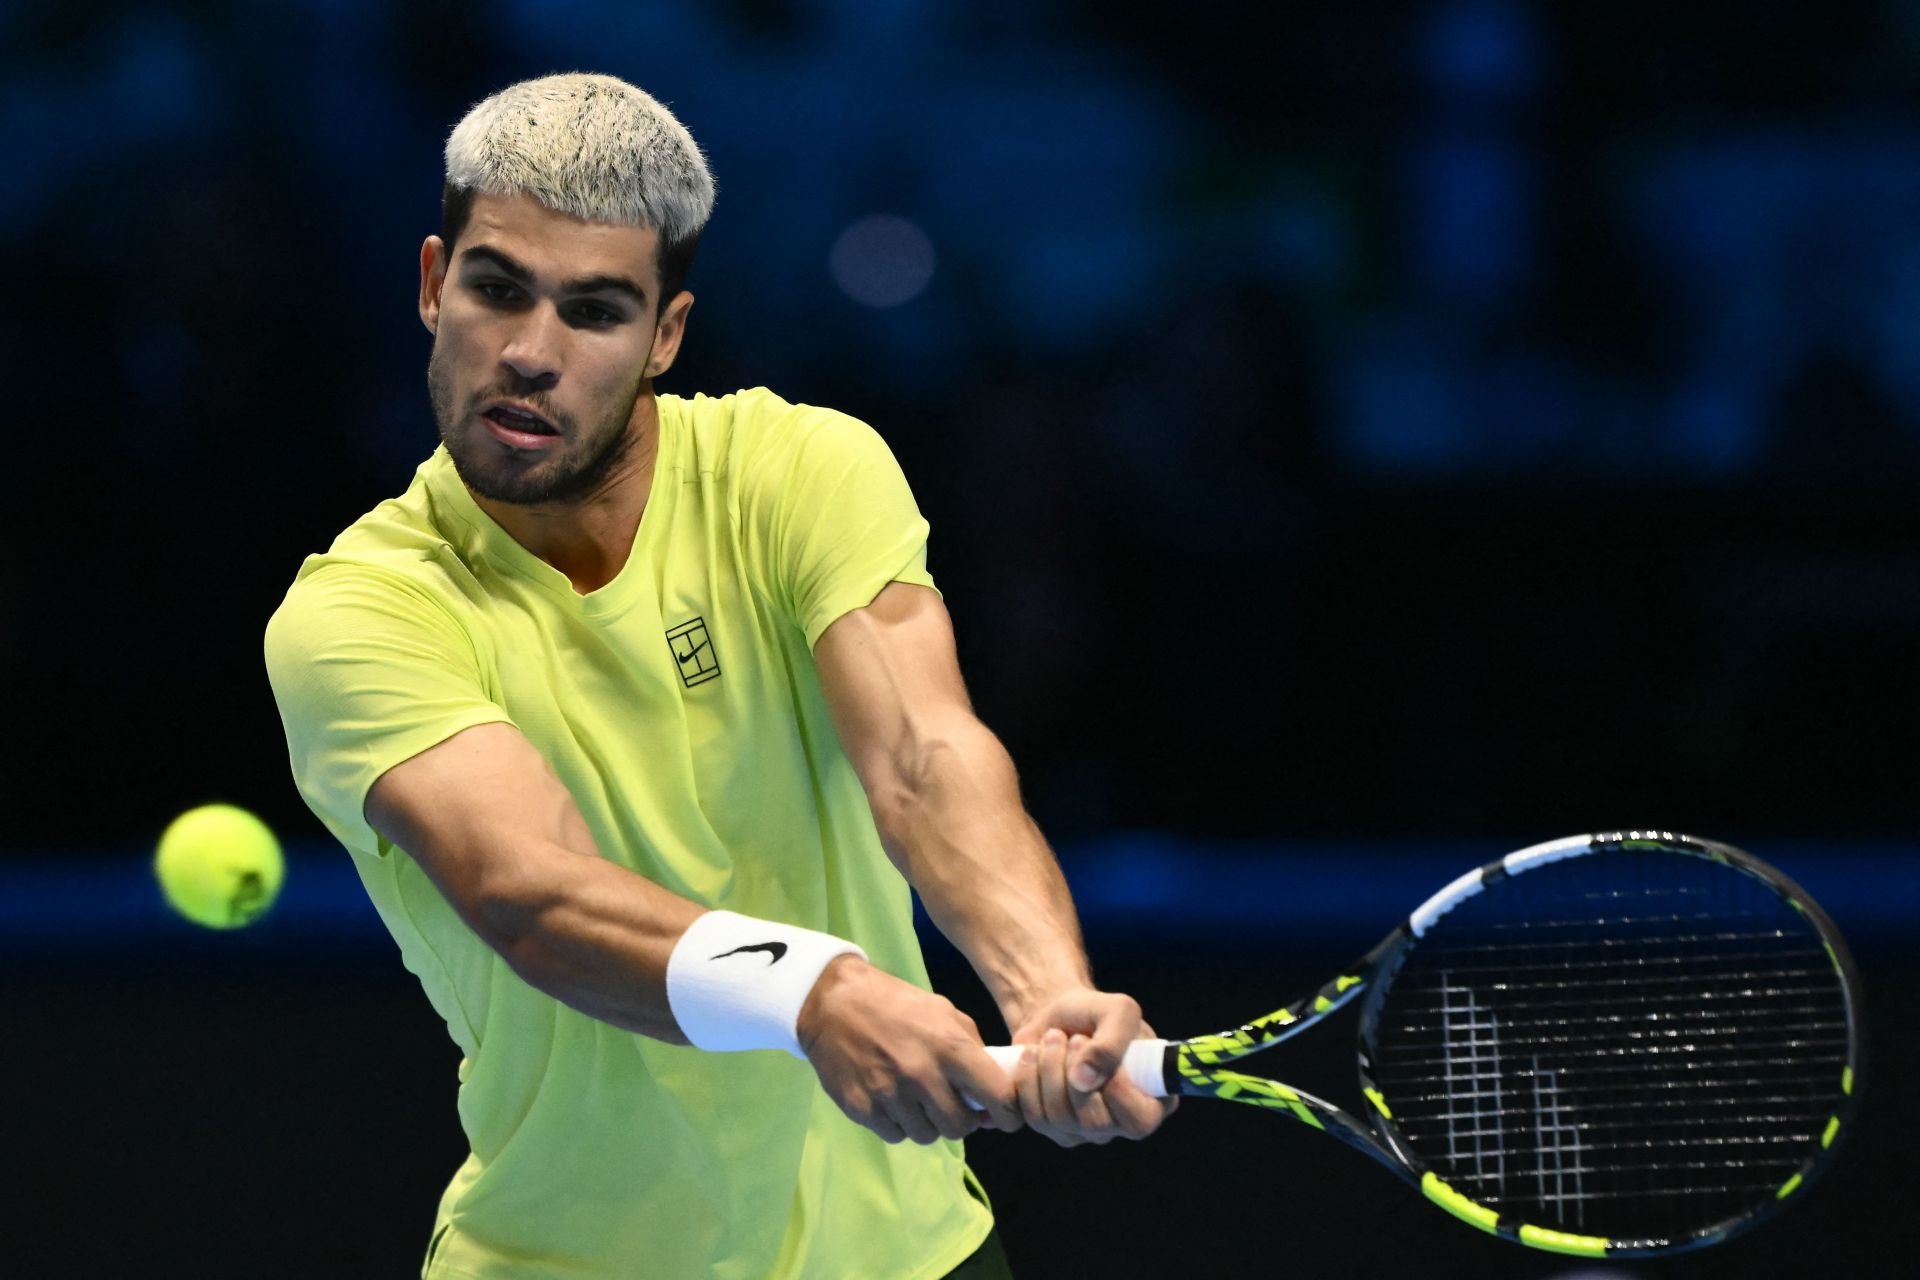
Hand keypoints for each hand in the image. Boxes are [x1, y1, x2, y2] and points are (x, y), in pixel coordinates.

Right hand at [798, 955, 1023, 1143]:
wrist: (832, 1002)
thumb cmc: (896, 1005)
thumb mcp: (944, 1012)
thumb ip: (973, 1050)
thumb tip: (992, 1095)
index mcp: (950, 1047)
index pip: (997, 1096)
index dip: (1008, 1113)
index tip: (1005, 1118)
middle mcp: (922, 1075)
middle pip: (960, 1127)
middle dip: (962, 1120)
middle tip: (951, 1104)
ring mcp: (890, 1095)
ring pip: (927, 1135)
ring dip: (929, 1123)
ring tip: (918, 1100)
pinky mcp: (863, 1109)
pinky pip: (895, 1135)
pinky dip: (899, 1124)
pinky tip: (894, 1101)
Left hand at [1009, 988, 1176, 1146]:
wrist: (1056, 1017)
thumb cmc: (1094, 1014)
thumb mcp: (1117, 1010)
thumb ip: (1112, 1042)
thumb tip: (1084, 1081)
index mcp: (1150, 1098)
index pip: (1140, 1120)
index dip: (1118, 1091)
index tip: (1097, 1049)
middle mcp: (1117, 1123)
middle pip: (1094, 1123)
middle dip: (1072, 1072)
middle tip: (1072, 1037)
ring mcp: (1082, 1130)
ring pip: (1057, 1120)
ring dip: (1047, 1069)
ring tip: (1051, 1039)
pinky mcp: (1049, 1127)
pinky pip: (1030, 1118)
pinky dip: (1022, 1081)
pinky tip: (1029, 1057)